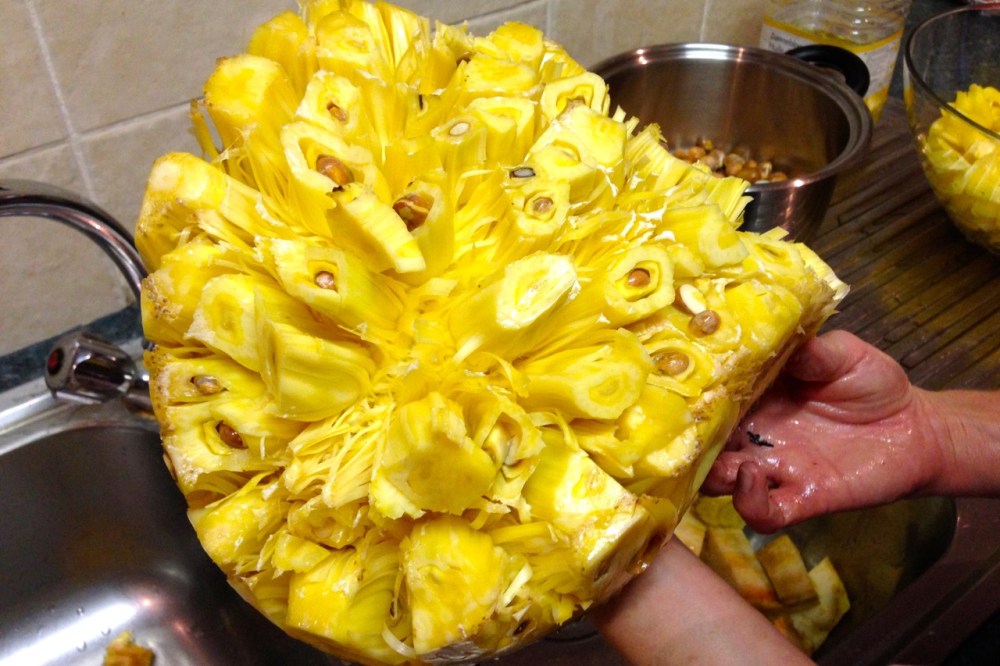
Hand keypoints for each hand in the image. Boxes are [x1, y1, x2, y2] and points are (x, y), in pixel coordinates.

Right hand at [702, 330, 943, 532]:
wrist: (916, 428)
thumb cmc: (872, 384)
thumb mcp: (844, 354)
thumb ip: (814, 351)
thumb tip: (780, 340)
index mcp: (755, 396)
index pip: (711, 396)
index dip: (692, 393)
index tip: (678, 383)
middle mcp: (755, 434)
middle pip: (705, 443)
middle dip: (688, 441)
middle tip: (680, 432)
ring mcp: (775, 469)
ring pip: (722, 481)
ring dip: (711, 475)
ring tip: (721, 460)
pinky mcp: (802, 498)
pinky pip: (764, 512)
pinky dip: (749, 503)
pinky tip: (752, 480)